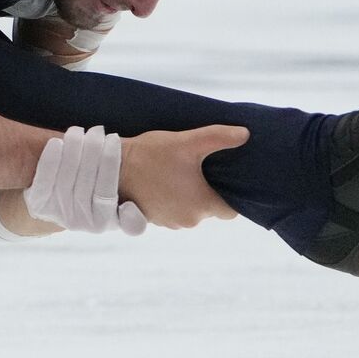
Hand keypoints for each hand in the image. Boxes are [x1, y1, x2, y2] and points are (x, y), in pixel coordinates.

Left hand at [23, 126, 146, 234]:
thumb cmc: (96, 197)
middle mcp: (80, 223)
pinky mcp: (38, 204)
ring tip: (80, 131)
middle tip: (98, 130)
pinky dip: (50, 161)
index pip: (107, 193)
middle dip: (93, 151)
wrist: (60, 204)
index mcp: (103, 223)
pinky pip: (44, 182)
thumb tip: (128, 209)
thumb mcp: (118, 211)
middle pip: (86, 184)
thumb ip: (131, 219)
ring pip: (66, 180)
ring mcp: (57, 214)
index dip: (110, 164)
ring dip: (73, 151)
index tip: (114, 138)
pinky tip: (57, 142)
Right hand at [118, 125, 249, 228]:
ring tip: (179, 174)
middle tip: (199, 168)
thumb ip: (218, 137)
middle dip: (207, 191)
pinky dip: (172, 201)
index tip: (224, 179)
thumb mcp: (188, 142)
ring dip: (188, 196)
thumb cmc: (151, 156)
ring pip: (191, 211)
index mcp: (202, 204)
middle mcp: (189, 220)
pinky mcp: (155, 221)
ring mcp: (170, 223)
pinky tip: (165, 182)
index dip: (231, 196)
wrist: (113, 170)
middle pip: (209, 209)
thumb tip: (245, 134)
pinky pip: (173, 212)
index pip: (230, 211)